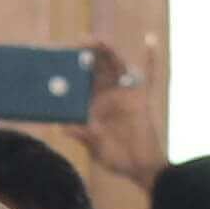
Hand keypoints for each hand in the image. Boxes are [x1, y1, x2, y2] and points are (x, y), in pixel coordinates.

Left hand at [78, 34, 166, 189]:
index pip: (79, 82)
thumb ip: (84, 135)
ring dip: (108, 52)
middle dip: (87, 53)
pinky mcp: (143, 98)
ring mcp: (126, 94)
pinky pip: (150, 75)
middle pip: (96, 68)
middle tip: (75, 42)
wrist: (142, 169)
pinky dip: (151, 58)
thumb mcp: (96, 148)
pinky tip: (149, 39)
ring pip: (117, 66)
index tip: (58, 58)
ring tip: (98, 41)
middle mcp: (108, 95)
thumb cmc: (117, 159)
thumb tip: (64, 128)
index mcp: (92, 105)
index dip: (70, 69)